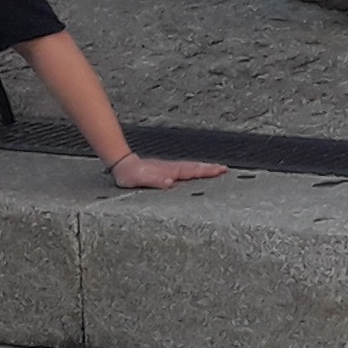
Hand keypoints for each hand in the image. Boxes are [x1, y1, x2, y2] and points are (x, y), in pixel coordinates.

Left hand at [109, 152, 232, 188]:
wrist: (122, 165)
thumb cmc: (130, 174)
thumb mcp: (140, 179)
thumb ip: (155, 180)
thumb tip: (170, 183)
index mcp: (170, 171)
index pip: (193, 171)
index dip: (207, 171)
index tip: (221, 170)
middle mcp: (172, 169)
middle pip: (195, 168)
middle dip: (210, 169)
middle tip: (225, 169)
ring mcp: (169, 169)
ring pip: (191, 169)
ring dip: (204, 169)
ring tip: (216, 170)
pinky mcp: (165, 172)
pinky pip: (184, 171)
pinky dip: (194, 171)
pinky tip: (195, 174)